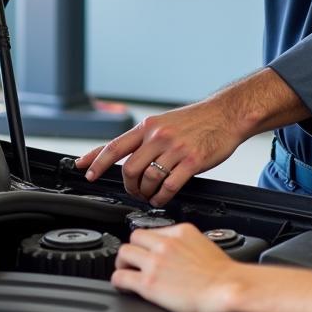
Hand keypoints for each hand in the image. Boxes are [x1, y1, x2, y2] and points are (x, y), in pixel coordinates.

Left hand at [74, 97, 244, 205]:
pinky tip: (162, 197)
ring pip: (147, 180)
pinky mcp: (191, 161)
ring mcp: (175, 149)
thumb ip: (147, 138)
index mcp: (149, 126)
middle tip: (134, 191)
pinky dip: (161, 197)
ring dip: (145, 193)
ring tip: (150, 195)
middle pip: (129, 169)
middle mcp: (158, 136)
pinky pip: (169, 187)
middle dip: (128, 186)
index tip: (85, 170)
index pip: (115, 145)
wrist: (226, 114)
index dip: (96, 160)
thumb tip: (128, 154)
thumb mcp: (166, 122)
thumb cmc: (198, 120)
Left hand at [112, 223, 243, 311]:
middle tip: (134, 263)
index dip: (148, 243)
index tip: (147, 252)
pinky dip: (118, 282)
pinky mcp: (148, 283)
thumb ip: (188, 245)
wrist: (227, 289)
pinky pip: (120, 277)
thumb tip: (182, 254)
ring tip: (127, 273)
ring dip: (123, 264)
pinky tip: (124, 287)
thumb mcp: (206, 246)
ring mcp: (155, 262)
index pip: (153, 230)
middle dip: (133, 250)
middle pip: (134, 238)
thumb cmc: (224, 274)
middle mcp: (165, 243)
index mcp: (181, 231)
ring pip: (123, 253)